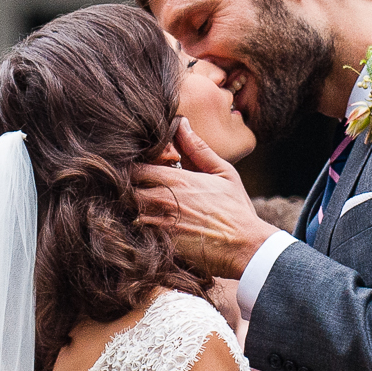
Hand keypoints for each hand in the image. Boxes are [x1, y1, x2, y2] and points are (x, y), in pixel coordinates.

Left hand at [134, 119, 278, 277]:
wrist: (246, 247)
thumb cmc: (236, 210)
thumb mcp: (223, 173)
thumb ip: (198, 149)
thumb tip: (181, 123)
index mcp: (175, 180)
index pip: (135, 168)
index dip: (133, 169)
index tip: (139, 172)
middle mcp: (162, 200)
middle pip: (125, 190)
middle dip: (127, 189)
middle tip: (135, 191)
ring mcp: (158, 225)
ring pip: (128, 212)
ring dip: (130, 210)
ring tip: (140, 211)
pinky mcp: (160, 246)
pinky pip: (136, 234)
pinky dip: (136, 230)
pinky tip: (147, 230)